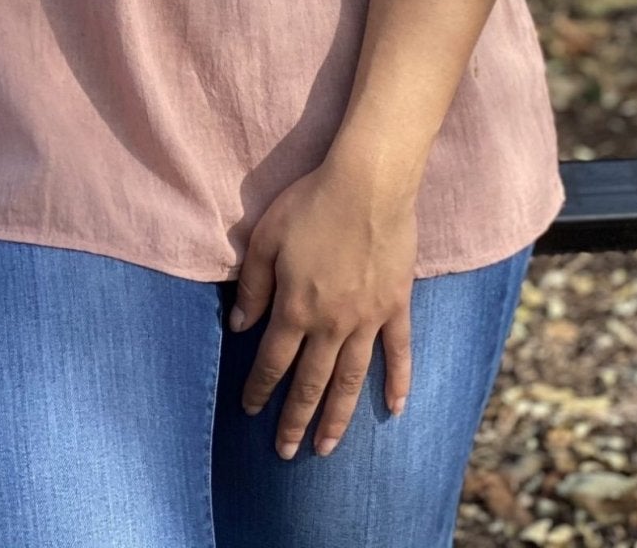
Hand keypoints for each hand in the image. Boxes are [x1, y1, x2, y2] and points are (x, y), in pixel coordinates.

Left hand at [230, 149, 420, 459]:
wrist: (368, 184)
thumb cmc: (311, 203)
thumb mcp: (265, 237)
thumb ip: (252, 286)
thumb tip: (238, 327)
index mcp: (295, 307)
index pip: (272, 361)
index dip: (259, 388)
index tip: (249, 410)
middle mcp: (331, 324)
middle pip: (310, 382)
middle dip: (295, 420)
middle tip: (287, 453)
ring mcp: (368, 319)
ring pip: (350, 380)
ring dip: (338, 417)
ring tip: (327, 448)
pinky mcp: (396, 306)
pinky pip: (399, 353)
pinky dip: (398, 383)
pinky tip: (394, 410)